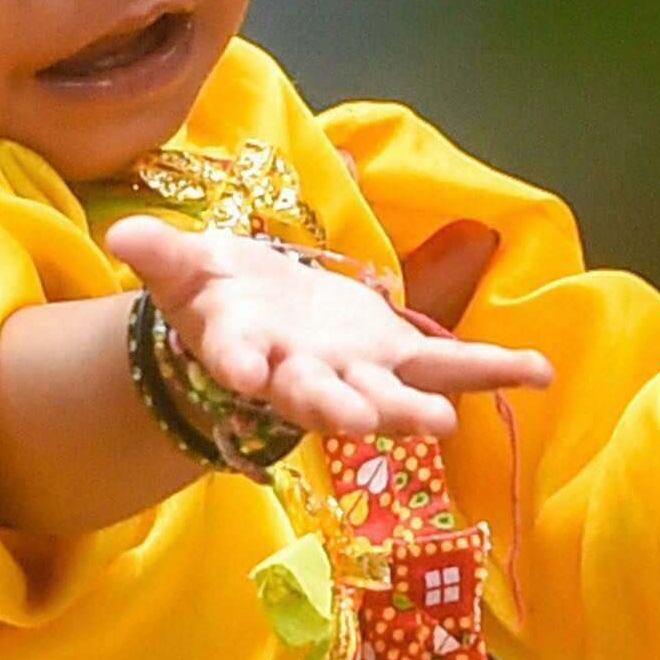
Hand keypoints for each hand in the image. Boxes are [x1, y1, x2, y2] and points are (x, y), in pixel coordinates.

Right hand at [105, 215, 550, 446]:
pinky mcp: (396, 361)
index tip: (240, 371)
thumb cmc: (218, 295)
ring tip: (444, 422)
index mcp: (244, 354)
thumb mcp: (186, 270)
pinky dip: (492, 371)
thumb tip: (118, 235)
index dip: (237, 366)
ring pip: (384, 397)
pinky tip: (540, 374)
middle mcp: (301, 380)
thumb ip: (160, 255)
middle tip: (356, 425)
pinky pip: (448, 366)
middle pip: (317, 399)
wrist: (260, 320)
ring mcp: (354, 378)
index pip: (237, 363)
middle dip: (337, 410)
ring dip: (412, 410)